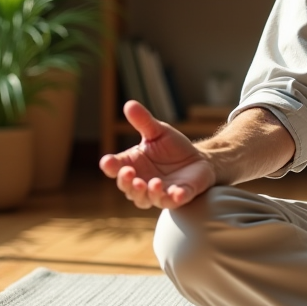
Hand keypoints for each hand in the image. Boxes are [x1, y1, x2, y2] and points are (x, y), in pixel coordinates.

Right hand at [99, 100, 216, 208]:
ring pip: (145, 199)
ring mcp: (158, 192)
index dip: (110, 166)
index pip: (115, 168)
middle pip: (127, 188)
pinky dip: (173, 198)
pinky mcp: (177, 197)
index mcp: (132, 165)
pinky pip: (172, 201)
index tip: (107, 162)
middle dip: (126, 182)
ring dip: (147, 193)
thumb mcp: (158, 131)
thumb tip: (129, 104)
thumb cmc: (172, 147)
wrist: (198, 159)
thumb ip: (143, 121)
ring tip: (153, 183)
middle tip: (129, 173)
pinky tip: (176, 193)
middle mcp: (141, 182)